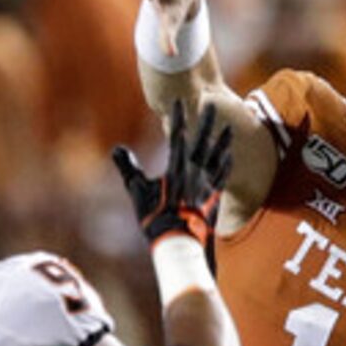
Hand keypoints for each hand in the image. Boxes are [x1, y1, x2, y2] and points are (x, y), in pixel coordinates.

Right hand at [111, 99, 231, 246]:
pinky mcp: (215, 197)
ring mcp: (208, 184)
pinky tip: (229, 156)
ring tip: (229, 127)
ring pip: (217, 156)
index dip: (178, 116)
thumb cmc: (156, 219)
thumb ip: (128, 168)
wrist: (180, 245)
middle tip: (211, 102)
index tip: (179, 100)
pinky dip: (226, 164)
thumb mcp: (137, 193)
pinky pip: (223, 176)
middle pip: (202, 140)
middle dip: (205, 120)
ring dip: (222, 140)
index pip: (177, 135)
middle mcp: (195, 172)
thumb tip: (116, 148)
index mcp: (177, 168)